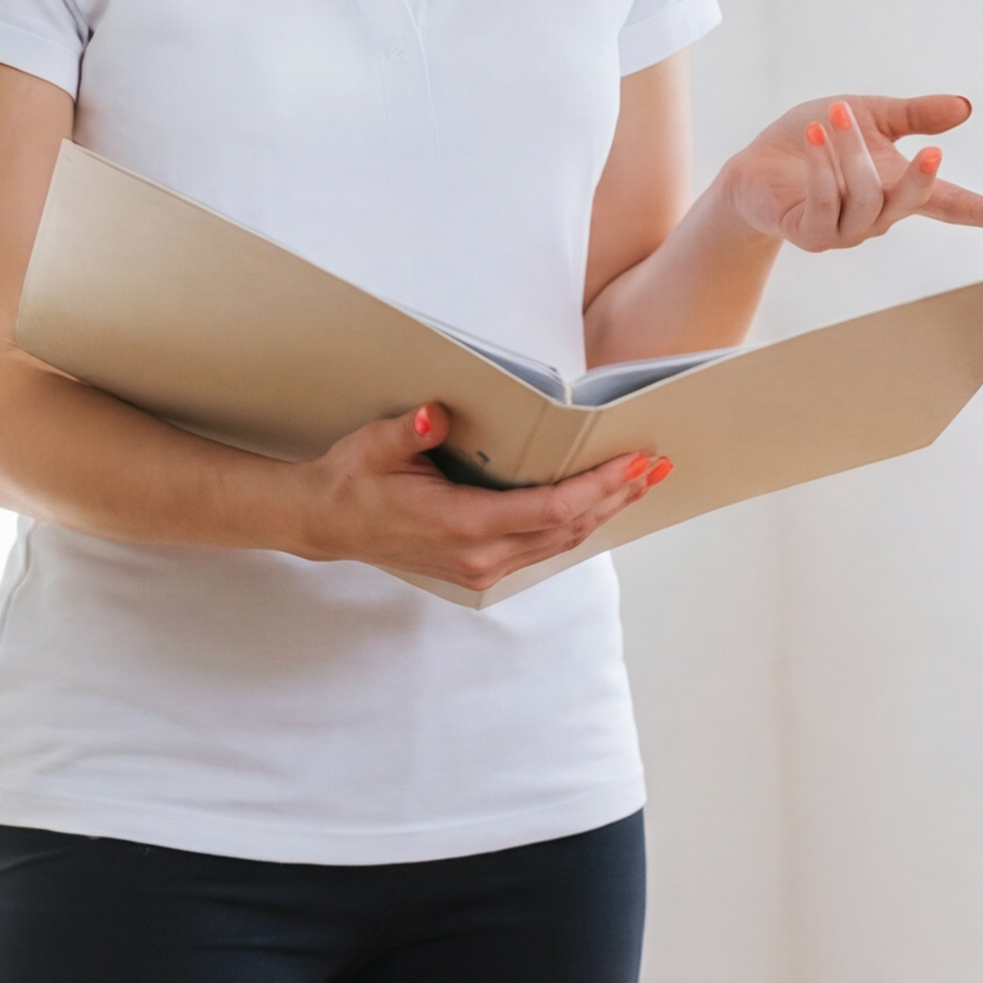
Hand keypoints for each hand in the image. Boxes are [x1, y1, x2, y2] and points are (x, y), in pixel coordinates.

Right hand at [292, 403, 663, 595]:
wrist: (325, 523)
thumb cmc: (352, 479)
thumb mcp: (372, 446)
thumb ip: (408, 432)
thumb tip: (436, 414)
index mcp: (462, 524)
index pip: (550, 509)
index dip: (598, 487)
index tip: (634, 463)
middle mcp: (480, 555)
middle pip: (569, 527)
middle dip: (616, 496)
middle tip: (657, 466)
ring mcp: (481, 567)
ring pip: (561, 542)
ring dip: (603, 513)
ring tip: (641, 482)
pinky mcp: (480, 568)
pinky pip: (542, 547)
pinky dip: (576, 524)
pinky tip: (599, 505)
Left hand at [718, 94, 982, 252]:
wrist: (757, 166)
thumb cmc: (814, 141)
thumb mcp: (872, 116)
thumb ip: (916, 114)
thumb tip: (965, 106)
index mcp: (896, 188)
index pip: (947, 203)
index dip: (980, 211)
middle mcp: (876, 216)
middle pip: (910, 204)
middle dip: (921, 178)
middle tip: (931, 149)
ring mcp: (844, 231)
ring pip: (865, 198)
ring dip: (851, 152)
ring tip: (836, 114)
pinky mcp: (810, 233)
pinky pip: (824, 205)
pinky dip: (821, 167)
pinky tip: (815, 136)